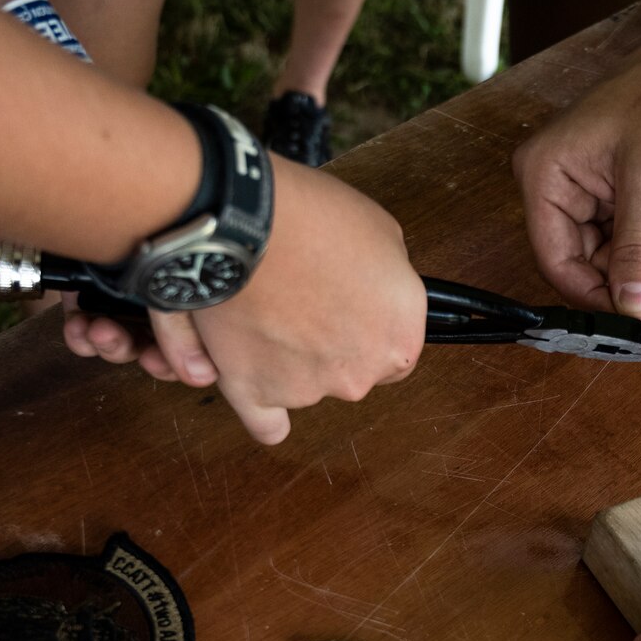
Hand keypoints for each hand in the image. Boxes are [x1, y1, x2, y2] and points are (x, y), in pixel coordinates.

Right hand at [62, 158, 424, 443]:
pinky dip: (263, 413)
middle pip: (351, 371)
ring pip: (305, 385)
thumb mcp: (380, 232)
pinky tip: (258, 391)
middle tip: (300, 303)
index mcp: (400, 334)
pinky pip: (266, 425)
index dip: (369, 328)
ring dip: (289, 359)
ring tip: (262, 310)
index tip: (348, 313)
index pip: (396, 353)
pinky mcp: (256, 393)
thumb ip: (386, 281)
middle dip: (329, 345)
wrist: (240, 221)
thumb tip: (375, 291)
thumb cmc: (307, 216)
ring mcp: (308, 388)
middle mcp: (362, 370)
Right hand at [513, 28, 640, 317]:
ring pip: (612, 254)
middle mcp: (554, 187)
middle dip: (635, 264)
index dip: (593, 292)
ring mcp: (583, 192)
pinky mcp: (610, 195)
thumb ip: (638, 248)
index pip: (555, 260)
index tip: (635, 309)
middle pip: (585, 261)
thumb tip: (632, 308)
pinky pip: (629, 237)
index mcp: (544, 176)